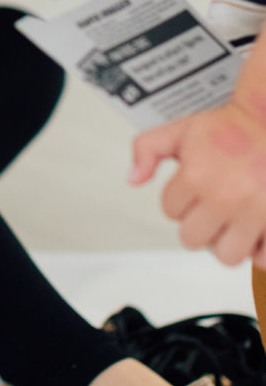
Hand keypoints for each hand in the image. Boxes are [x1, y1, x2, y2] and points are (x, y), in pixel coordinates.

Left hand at [130, 103, 265, 266]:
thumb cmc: (231, 128)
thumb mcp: (180, 130)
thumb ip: (147, 149)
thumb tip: (133, 179)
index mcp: (196, 176)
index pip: (170, 211)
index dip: (180, 199)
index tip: (194, 187)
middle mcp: (224, 197)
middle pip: (192, 239)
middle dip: (198, 224)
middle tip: (210, 208)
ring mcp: (254, 212)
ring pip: (226, 255)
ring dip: (227, 242)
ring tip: (232, 224)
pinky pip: (263, 258)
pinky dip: (259, 251)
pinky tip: (255, 232)